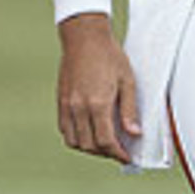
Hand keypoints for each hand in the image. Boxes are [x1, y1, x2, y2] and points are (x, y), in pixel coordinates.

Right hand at [57, 14, 140, 162]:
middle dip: (106, 153)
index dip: (117, 154)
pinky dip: (75, 137)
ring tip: (103, 143)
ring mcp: (67, 104)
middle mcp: (79, 107)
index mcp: (98, 103)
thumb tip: (134, 134)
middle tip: (118, 151)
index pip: (106, 142)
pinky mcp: (60, 100)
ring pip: (74, 141)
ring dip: (89, 148)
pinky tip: (87, 132)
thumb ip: (129, 110)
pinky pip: (64, 129)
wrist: (84, 37)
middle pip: (90, 145)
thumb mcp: (127, 81)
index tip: (126, 156)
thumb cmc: (108, 55)